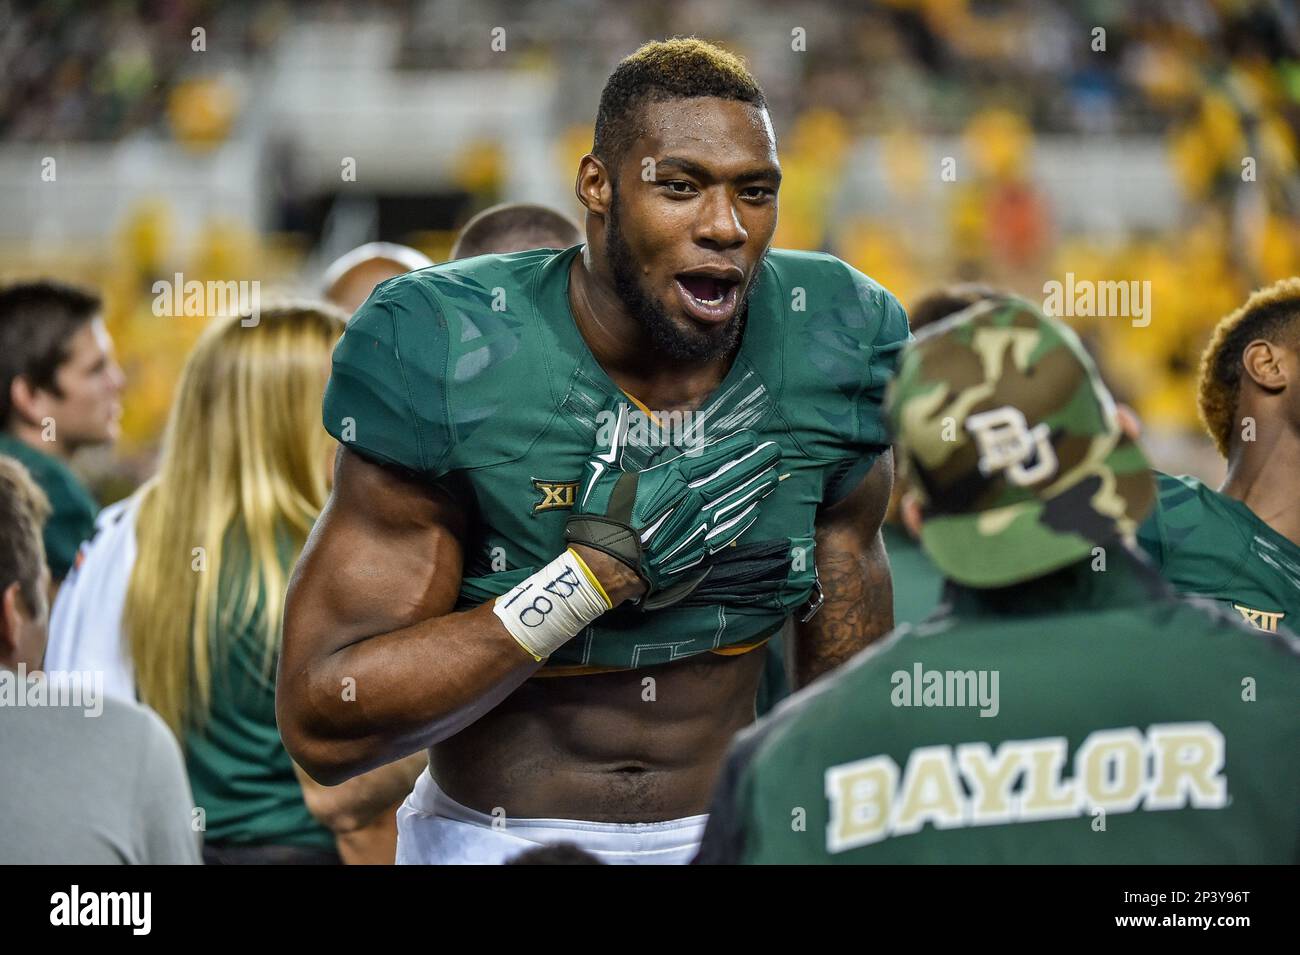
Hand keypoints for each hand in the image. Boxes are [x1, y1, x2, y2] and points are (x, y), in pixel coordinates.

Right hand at [564, 400, 781, 608]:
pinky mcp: (694, 551)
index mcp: (668, 480)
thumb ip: (612, 438)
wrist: (602, 567)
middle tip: (775, 452)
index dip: (734, 448)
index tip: (752, 438)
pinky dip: (742, 520)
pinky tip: (754, 510)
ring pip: (732, 504)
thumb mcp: (599, 472)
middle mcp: (688, 502)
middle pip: (729, 479)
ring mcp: (694, 528)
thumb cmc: (599, 519)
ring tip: (773, 477)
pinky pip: (725, 533)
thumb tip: (613, 406)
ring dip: (754, 489)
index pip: (710, 459)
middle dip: (754, 464)